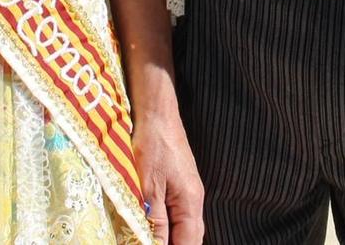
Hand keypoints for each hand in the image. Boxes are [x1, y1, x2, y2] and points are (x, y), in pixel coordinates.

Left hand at [134, 104, 204, 244]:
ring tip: (152, 241)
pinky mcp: (181, 186)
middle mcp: (195, 201)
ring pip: (186, 228)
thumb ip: (156, 220)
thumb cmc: (153, 145)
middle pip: (191, 238)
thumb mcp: (149, 185)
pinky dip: (171, 228)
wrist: (157, 114)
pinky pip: (181, 216)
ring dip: (173, 239)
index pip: (189, 243)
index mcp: (190, 203)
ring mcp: (189, 193)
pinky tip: (158, 229)